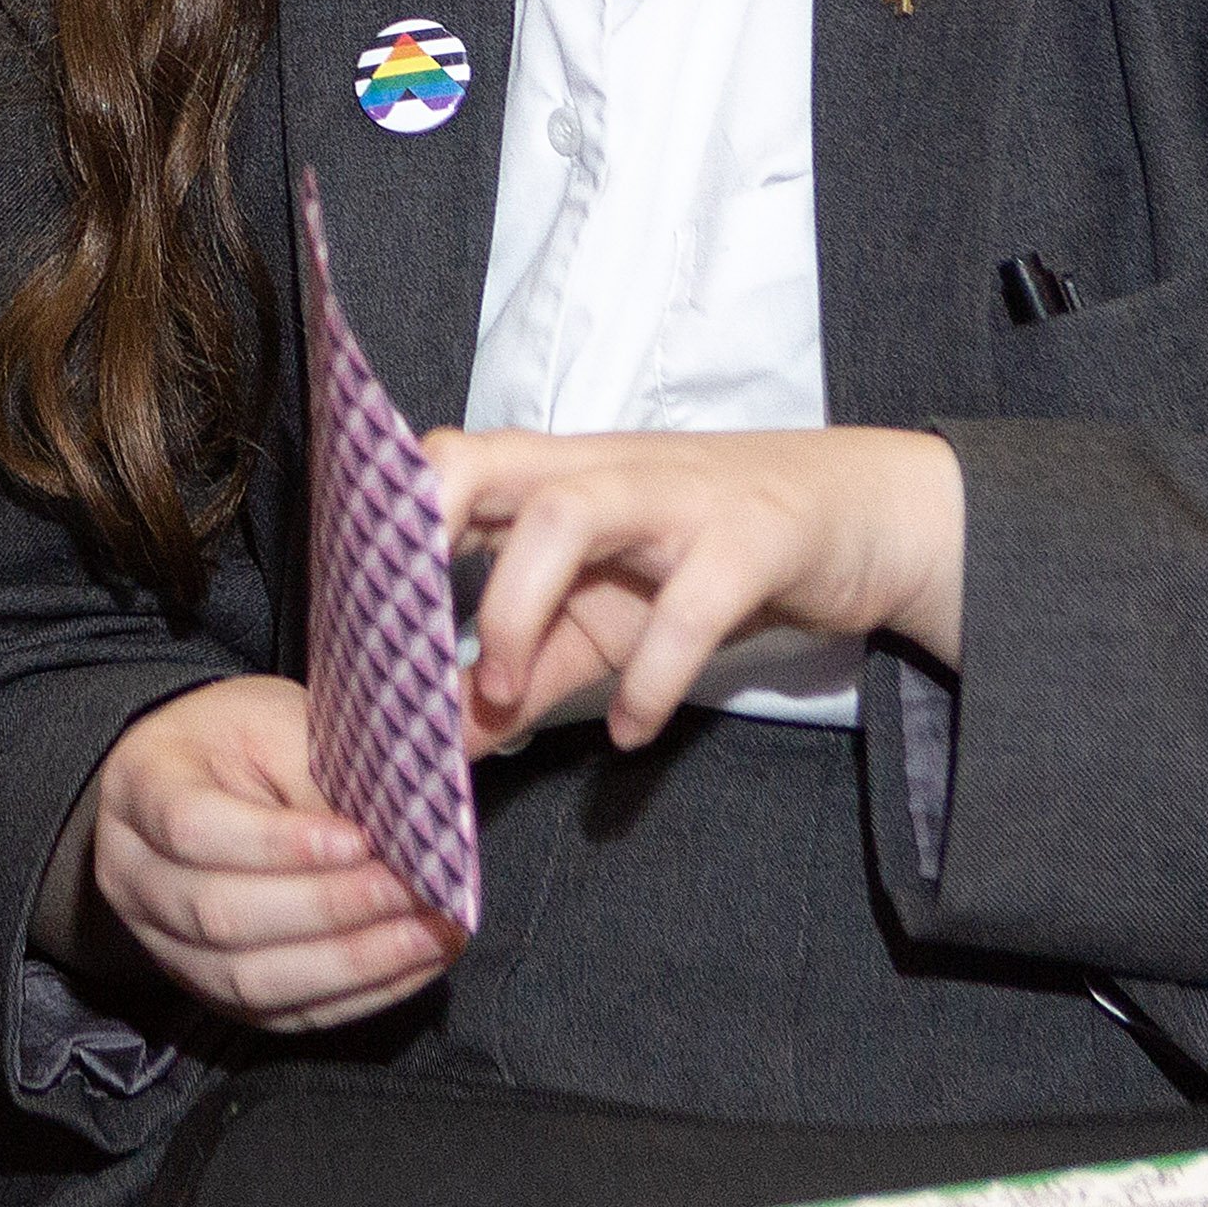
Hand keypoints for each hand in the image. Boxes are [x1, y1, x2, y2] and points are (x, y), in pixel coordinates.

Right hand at [53, 673, 460, 1032]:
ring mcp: (161, 941)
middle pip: (219, 913)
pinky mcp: (207, 986)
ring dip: (349, 964)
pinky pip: (276, 1013)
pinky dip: (351, 997)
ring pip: (247, 979)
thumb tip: (408, 830)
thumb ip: (330, 775)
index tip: (357, 839)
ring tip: (425, 935)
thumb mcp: (280, 723)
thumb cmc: (244, 740)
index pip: (193, 828)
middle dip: (328, 909)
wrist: (206, 777)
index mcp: (141, 785)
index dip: (276, 843)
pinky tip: (408, 966)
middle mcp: (133, 873)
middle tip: (409, 890)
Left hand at [423, 425, 967, 749]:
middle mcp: (603, 472)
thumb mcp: (602, 618)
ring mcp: (678, 499)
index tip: (346, 596)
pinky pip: (692, 603)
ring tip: (501, 688)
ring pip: (572, 513)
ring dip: (518, 604)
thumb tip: (437, 746)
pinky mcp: (755, 537)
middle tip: (402, 619)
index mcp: (554, 481)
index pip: (446, 463)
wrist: (861, 515)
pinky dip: (652, 675)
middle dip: (430, 524)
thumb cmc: (705, 556)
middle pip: (486, 460)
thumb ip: (521, 678)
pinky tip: (632, 729)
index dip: (386, 518)